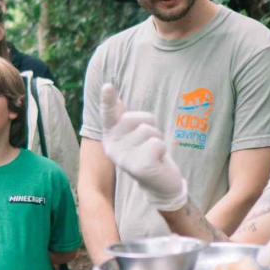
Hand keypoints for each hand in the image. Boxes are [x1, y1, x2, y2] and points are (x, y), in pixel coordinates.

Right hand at [100, 83, 187, 210]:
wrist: (159, 183)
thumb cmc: (147, 153)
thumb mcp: (133, 134)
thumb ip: (122, 117)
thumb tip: (114, 96)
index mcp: (109, 136)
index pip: (108, 114)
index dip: (107, 100)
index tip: (107, 86)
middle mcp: (111, 147)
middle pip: (135, 118)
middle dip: (149, 126)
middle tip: (148, 143)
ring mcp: (124, 158)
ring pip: (148, 130)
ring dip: (157, 139)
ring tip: (153, 153)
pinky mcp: (139, 167)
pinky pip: (157, 143)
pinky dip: (162, 150)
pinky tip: (157, 162)